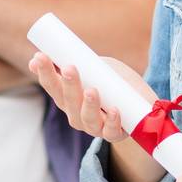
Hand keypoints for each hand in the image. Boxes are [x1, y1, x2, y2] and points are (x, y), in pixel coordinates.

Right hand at [28, 52, 153, 142]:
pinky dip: (112, 121)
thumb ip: (82, 61)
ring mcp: (94, 127)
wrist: (142, 104)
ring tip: (92, 91)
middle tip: (69, 68)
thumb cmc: (115, 83)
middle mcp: (76, 115)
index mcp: (67, 98)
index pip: (52, 85)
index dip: (44, 72)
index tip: (39, 57)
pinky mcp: (115, 133)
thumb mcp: (98, 68)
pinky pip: (111, 131)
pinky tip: (115, 110)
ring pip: (87, 118)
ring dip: (89, 104)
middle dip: (67, 84)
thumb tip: (55, 48)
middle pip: (67, 101)